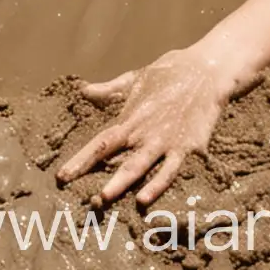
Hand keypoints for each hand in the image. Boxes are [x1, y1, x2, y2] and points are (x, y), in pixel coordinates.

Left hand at [55, 45, 242, 206]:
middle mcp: (144, 131)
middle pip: (116, 157)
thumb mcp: (137, 77)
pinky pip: (169, 170)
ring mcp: (165, 141)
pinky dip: (157, 184)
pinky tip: (145, 199)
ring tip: (106, 196)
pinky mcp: (186, 147)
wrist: (206, 71)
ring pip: (139, 165)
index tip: (63, 175)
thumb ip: (110, 89)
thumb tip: (85, 90)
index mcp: (130, 117)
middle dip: (97, 175)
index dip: (81, 160)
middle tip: (80, 194)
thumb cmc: (170, 72)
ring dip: (122, 181)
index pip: (101, 142)